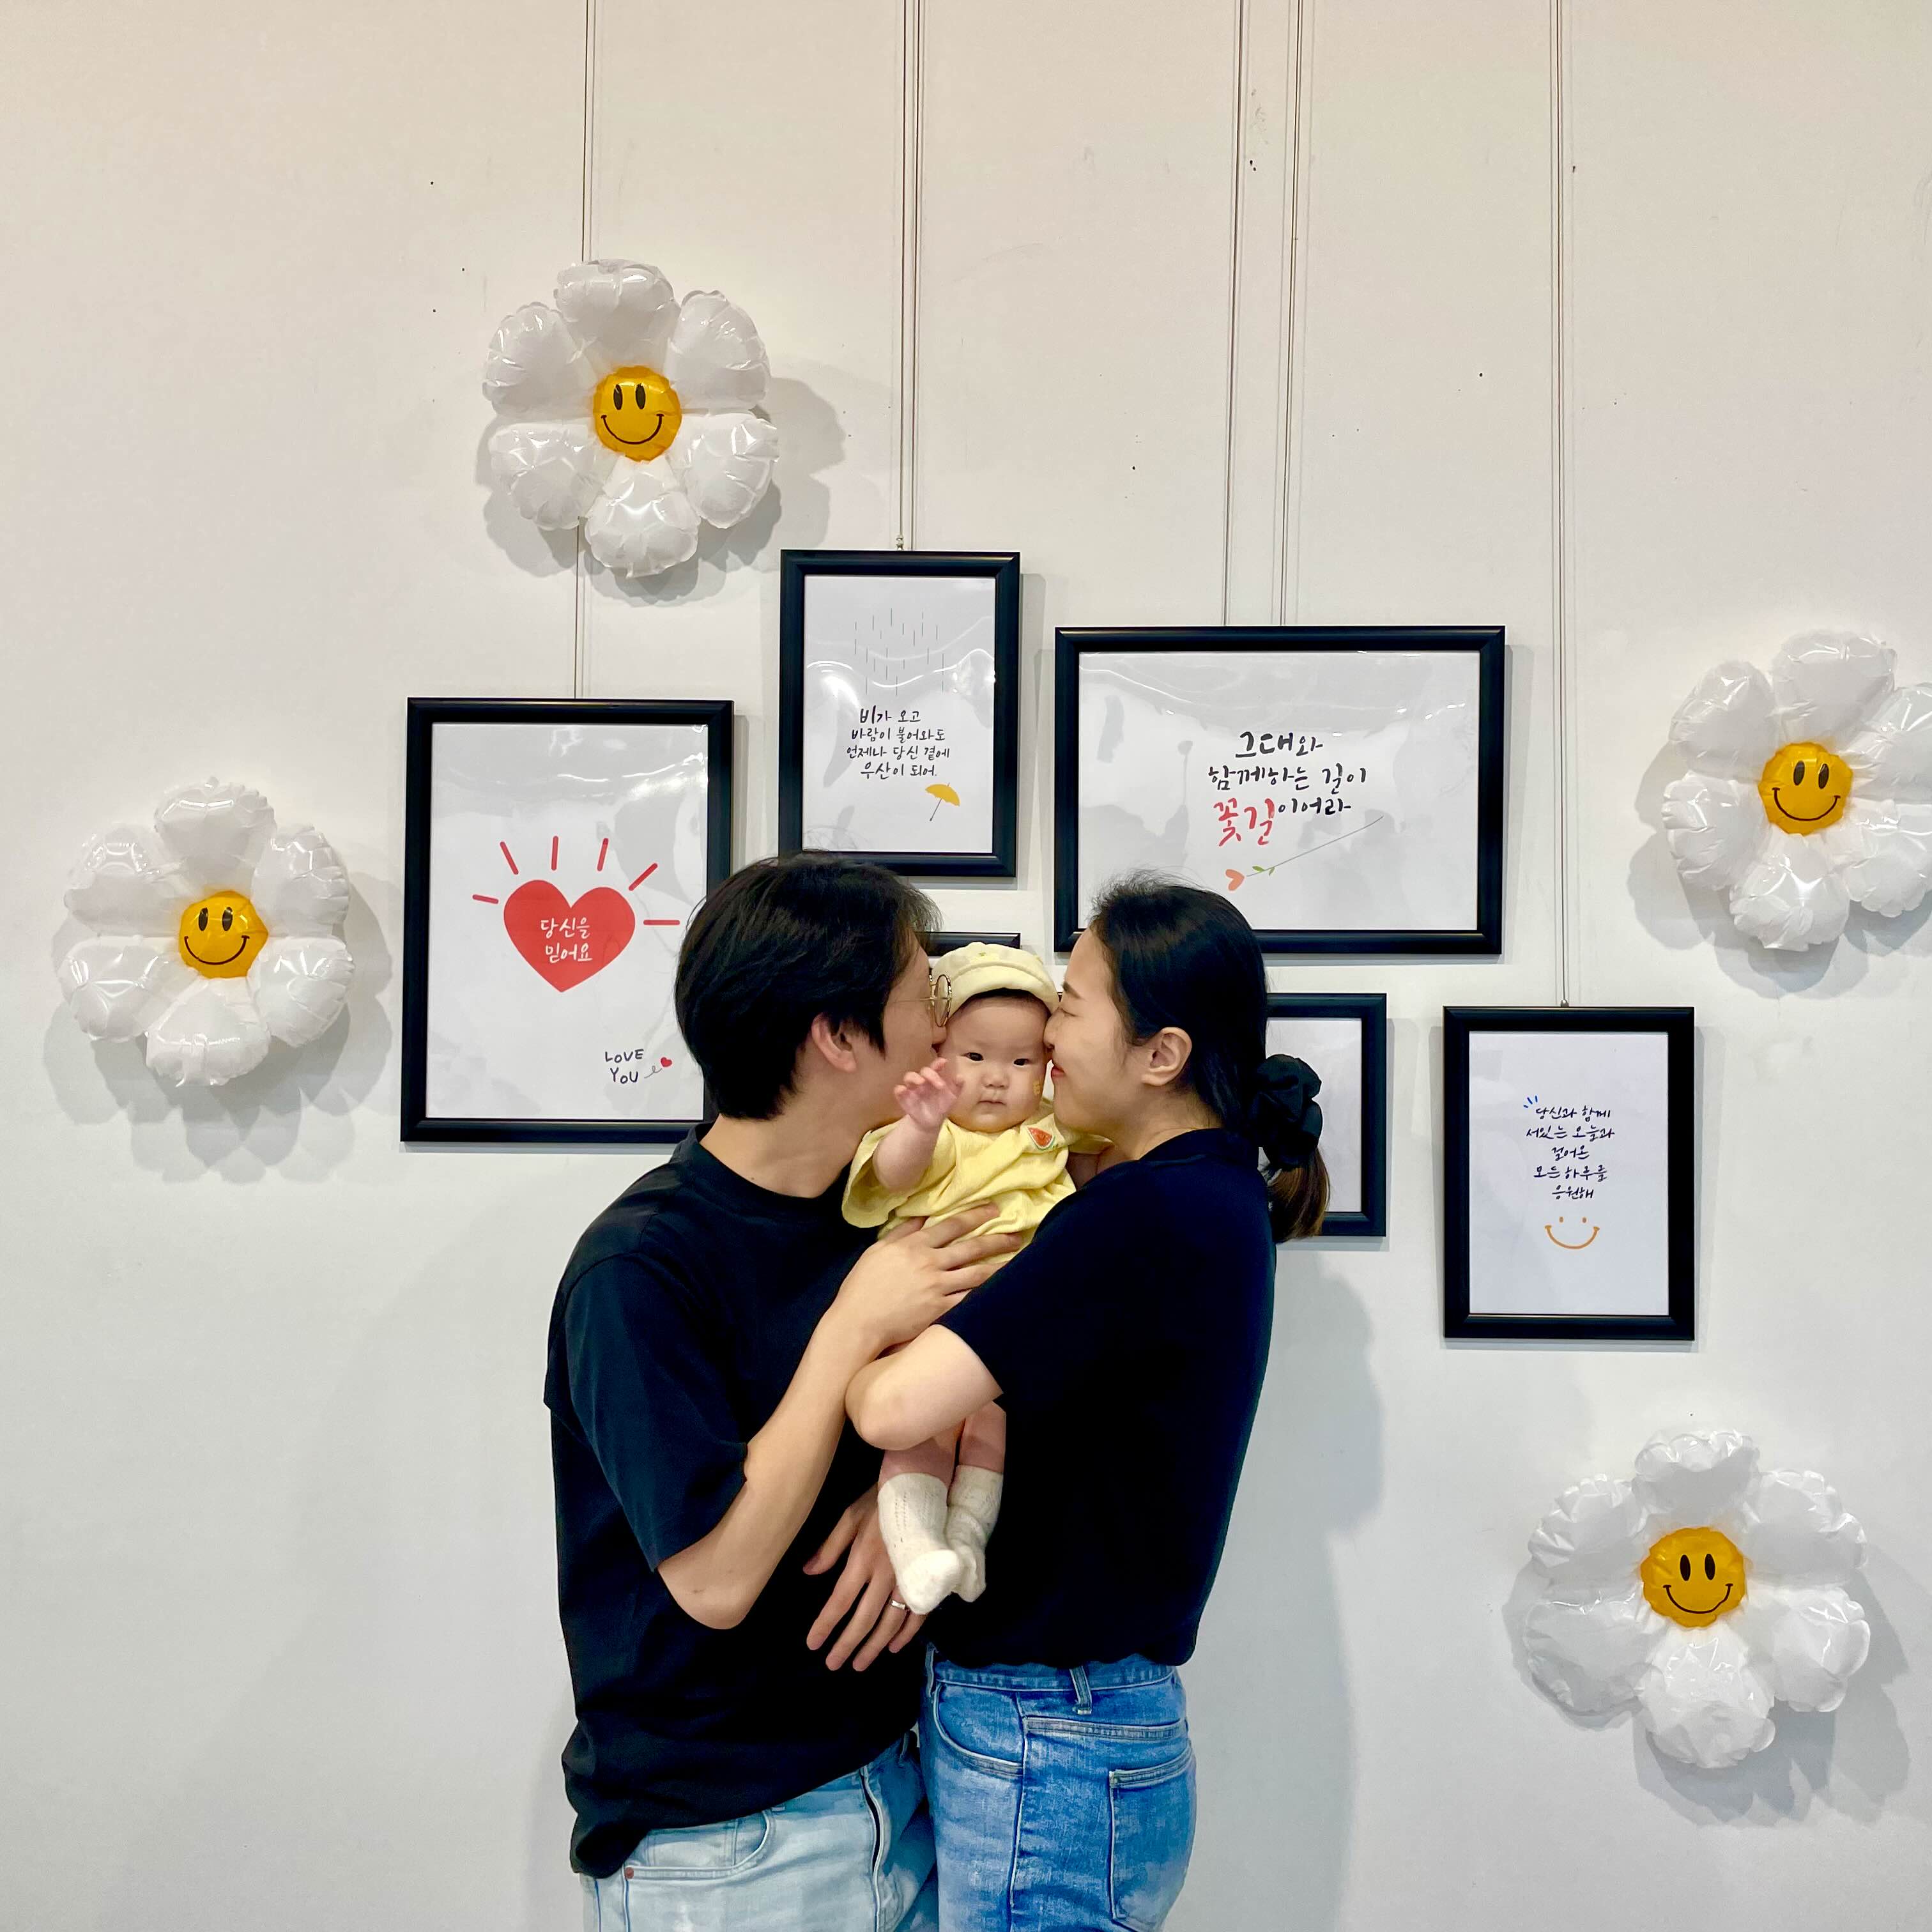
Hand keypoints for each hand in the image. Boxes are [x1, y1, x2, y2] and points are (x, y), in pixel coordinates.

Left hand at [803, 1488, 926, 1670]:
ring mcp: (909, 1580)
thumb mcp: (850, 1517)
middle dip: (847, 1644)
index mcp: (863, 1560)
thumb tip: (808, 1572)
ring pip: (890, 1622)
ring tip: (860, 1664)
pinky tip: (893, 1647)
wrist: (921, 1487)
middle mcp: (885, 1576)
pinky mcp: (926, 1579)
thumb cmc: (880, 1500)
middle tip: (833, 1664)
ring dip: (874, 1646)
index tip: (813, 1644)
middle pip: (864, 1619)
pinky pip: (918, 1614)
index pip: (840, 1601)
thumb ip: (830, 1547)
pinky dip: (906, 1634)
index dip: (826, 1625)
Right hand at [831, 1204, 1021, 1355]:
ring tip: (1018, 1261)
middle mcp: (930, 1263)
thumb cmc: (863, 1286)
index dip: (976, 1215)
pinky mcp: (939, 1311)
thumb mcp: (878, 1251)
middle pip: (971, 1247)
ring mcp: (937, 1287)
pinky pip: (969, 1300)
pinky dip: (986, 1294)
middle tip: (1017, 1235)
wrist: (857, 1321)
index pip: (952, 1225)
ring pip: (977, 1274)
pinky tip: (1001, 1291)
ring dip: (1000, 1266)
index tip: (994, 1210)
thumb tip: (922, 1216)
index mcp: (915, 1246)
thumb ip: (902, 1233)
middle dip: (997, 1240)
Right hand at [894, 1058, 961, 1132]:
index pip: (935, 1067)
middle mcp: (923, 1080)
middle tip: (940, 1084)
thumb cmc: (942, 1106)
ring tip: (921, 1083)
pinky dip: (900, 1089)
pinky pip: (898, 1090)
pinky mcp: (904, 1098)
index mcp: (934, 1078)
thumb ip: (957, 1087)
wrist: (932, 1123)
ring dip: (914, 1077)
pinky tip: (903, 1090)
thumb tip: (961, 1077)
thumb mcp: (952, 1098)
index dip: (938, 1063)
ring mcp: (912, 1088)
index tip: (944, 1062)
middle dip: (930, 1074)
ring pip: (909, 1076)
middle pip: (923, 1071)